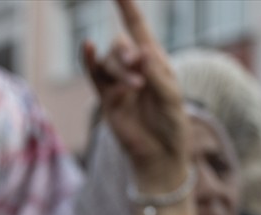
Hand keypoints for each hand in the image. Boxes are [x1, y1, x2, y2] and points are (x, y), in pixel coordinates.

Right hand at [82, 0, 189, 190]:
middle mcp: (133, 67)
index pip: (138, 28)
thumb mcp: (172, 99)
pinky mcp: (106, 98)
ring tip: (136, 87)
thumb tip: (141, 52)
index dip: (127, 8)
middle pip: (120, 45)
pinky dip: (89, 61)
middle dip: (126, 52)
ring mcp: (117, 83)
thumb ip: (158, 76)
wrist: (159, 154)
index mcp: (154, 61)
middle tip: (138, 66)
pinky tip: (88, 47)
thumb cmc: (172, 125)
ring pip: (108, 62)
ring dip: (120, 69)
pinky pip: (94, 75)